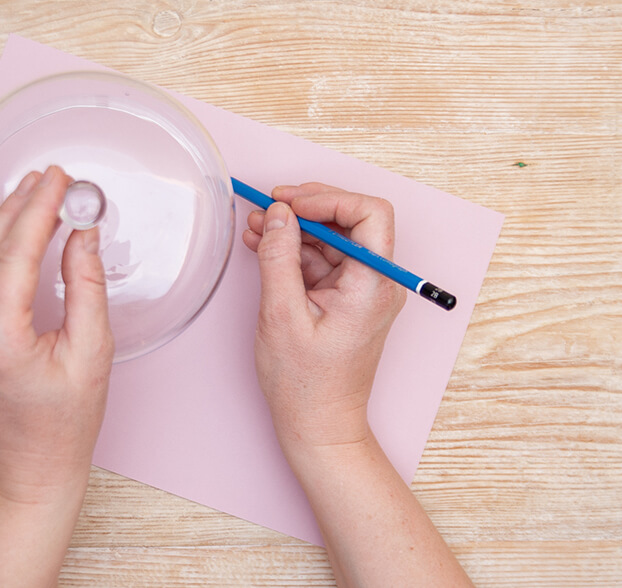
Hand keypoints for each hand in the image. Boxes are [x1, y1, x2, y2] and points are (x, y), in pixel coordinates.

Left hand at [0, 165, 113, 501]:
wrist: (28, 466)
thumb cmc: (64, 422)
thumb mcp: (91, 353)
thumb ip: (86, 288)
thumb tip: (82, 235)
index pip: (17, 252)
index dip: (40, 209)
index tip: (59, 180)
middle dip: (22, 206)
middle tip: (49, 178)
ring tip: (24, 189)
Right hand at [242, 183, 404, 456]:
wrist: (318, 426)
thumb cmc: (305, 384)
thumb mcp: (281, 315)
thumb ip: (278, 258)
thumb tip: (279, 213)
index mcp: (371, 285)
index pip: (369, 214)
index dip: (328, 198)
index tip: (290, 201)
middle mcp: (375, 283)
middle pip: (349, 222)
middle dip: (305, 209)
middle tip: (267, 207)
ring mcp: (360, 291)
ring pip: (330, 240)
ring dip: (293, 229)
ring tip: (255, 227)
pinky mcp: (344, 299)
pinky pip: (321, 262)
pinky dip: (293, 251)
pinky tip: (263, 246)